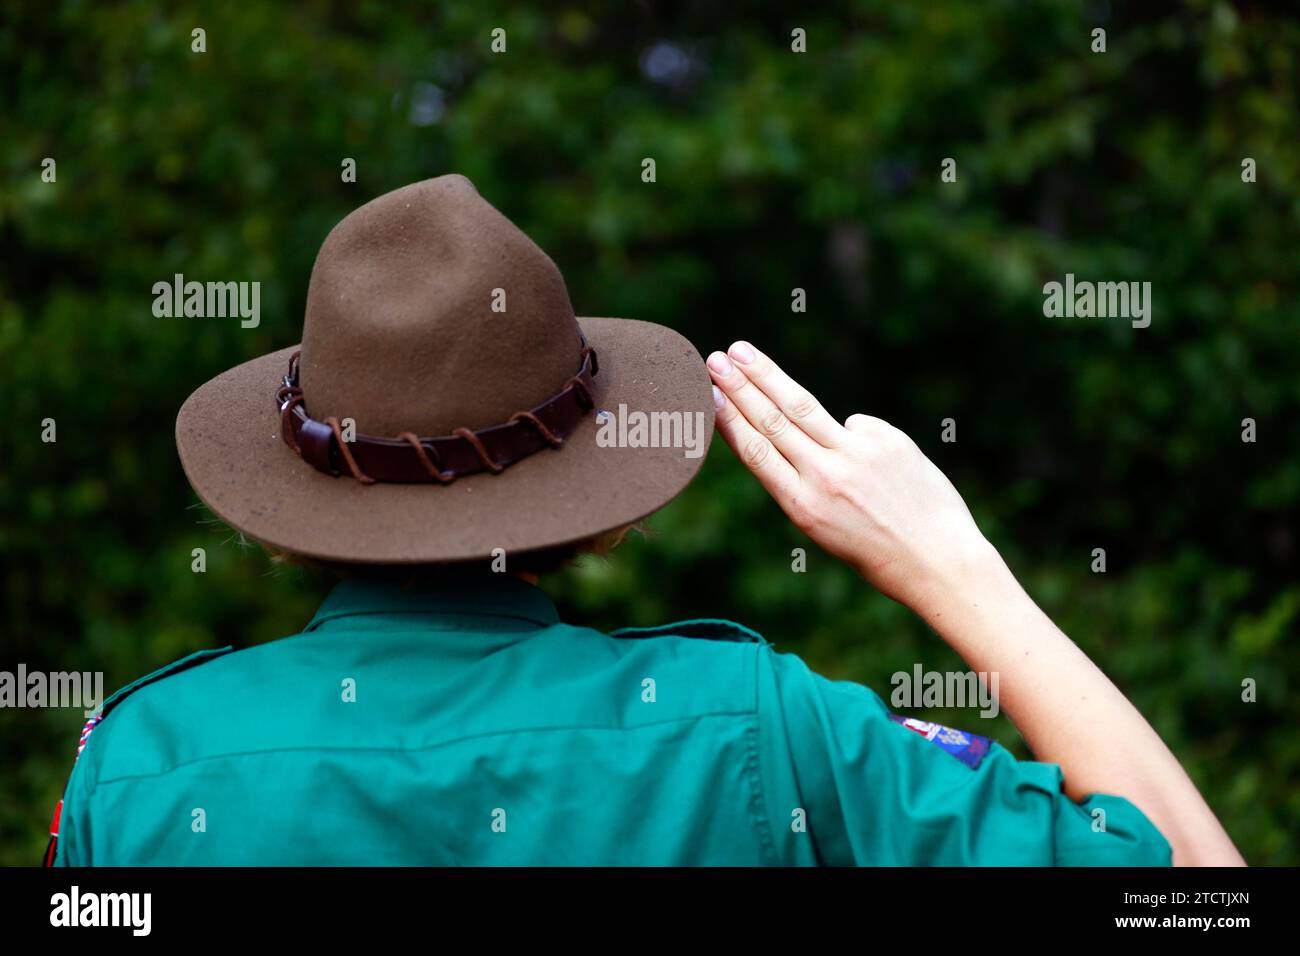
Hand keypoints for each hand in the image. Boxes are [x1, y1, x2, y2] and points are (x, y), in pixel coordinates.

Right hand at [707, 341, 996, 612]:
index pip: (757, 452)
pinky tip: (872, 468)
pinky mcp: (888, 440)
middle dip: (740, 386)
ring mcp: (858, 454)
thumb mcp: (824, 528)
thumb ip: (806, 481)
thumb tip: (800, 428)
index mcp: (803, 507)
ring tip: (743, 351)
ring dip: (768, 375)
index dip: (729, 420)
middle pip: (773, 420)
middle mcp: (826, 477)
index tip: (709, 394)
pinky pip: (857, 426)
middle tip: (715, 358)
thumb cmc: (878, 552)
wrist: (939, 561)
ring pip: (803, 407)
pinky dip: (854, 435)